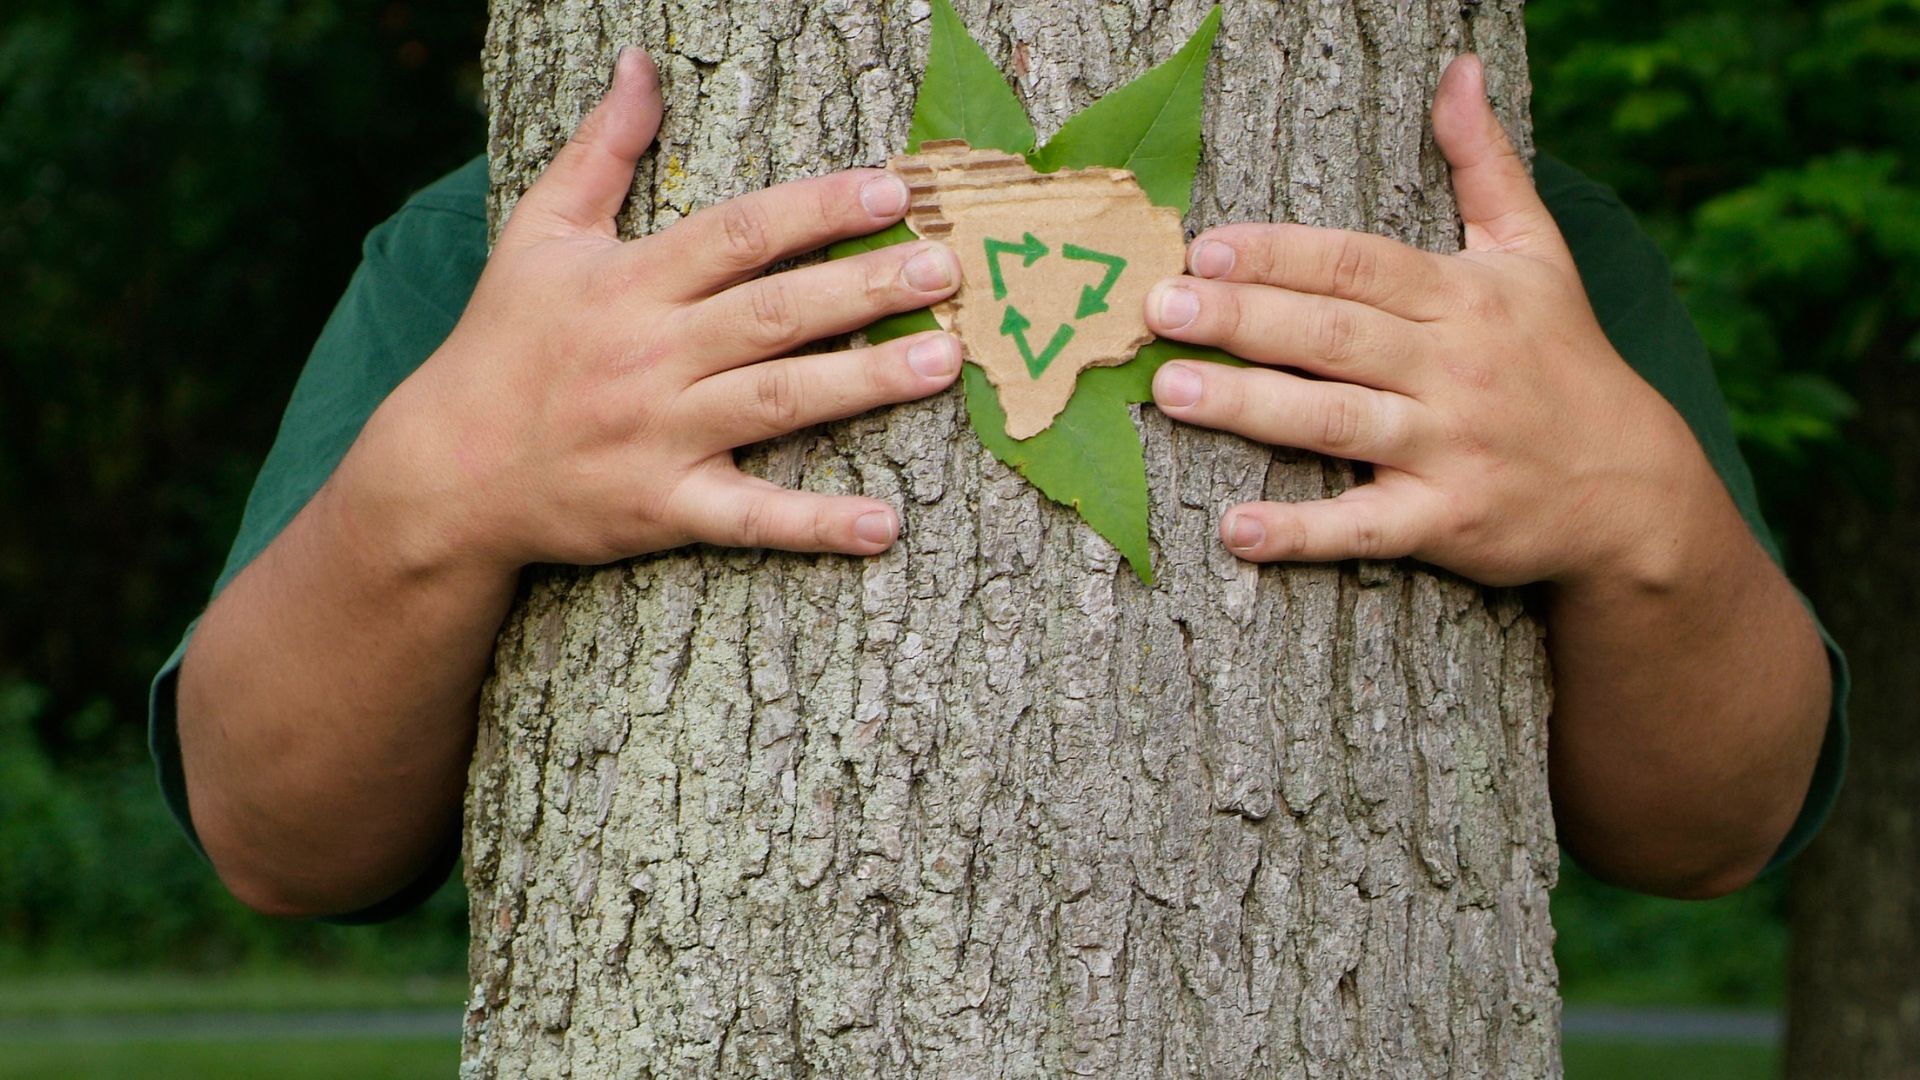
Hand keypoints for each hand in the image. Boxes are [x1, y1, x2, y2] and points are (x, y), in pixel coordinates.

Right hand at [344, 48, 963, 574]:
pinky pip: (749, 519)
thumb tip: (640, 64)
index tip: (894, 189)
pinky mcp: (663, 508)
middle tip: (947, 268)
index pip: (739, 234)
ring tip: (944, 361)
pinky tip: (884, 525)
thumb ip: (601, 149)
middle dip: (864, 286)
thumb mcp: (538, 233)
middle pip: (773, 313)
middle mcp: (650, 355)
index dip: (817, 209)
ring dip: (865, 382)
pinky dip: (816, 524)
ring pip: (777, 401)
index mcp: (629, 282)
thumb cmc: (504, 343)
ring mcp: (659, 435)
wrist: (445, 471)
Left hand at [1144, 55, 1719, 590]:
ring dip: (1250, 408)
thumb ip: (1485, 163)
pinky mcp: (1446, 521)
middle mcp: (1452, 368)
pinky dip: (1301, 533)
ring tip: (1171, 391)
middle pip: (1333, 335)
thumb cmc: (1564, 360)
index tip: (1205, 247)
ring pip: (1335, 421)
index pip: (1358, 266)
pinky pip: (1364, 527)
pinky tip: (1236, 532)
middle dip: (1242, 316)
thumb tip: (1459, 70)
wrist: (1636, 488)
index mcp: (1463, 298)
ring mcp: (1448, 447)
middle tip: (1159, 307)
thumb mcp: (1536, 253)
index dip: (1281, 254)